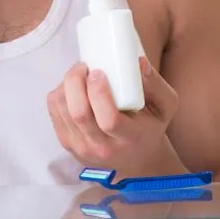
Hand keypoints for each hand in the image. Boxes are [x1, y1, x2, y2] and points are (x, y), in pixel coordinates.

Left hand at [47, 57, 180, 172]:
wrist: (135, 157)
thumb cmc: (149, 125)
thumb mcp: (164, 107)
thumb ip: (156, 84)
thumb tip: (138, 62)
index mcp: (130, 138)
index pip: (109, 120)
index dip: (99, 93)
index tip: (98, 73)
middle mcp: (103, 148)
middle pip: (79, 114)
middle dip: (75, 82)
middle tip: (83, 66)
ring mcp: (81, 148)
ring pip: (62, 110)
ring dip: (66, 85)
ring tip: (79, 74)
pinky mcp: (67, 143)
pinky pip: (54, 112)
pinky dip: (59, 93)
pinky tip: (72, 88)